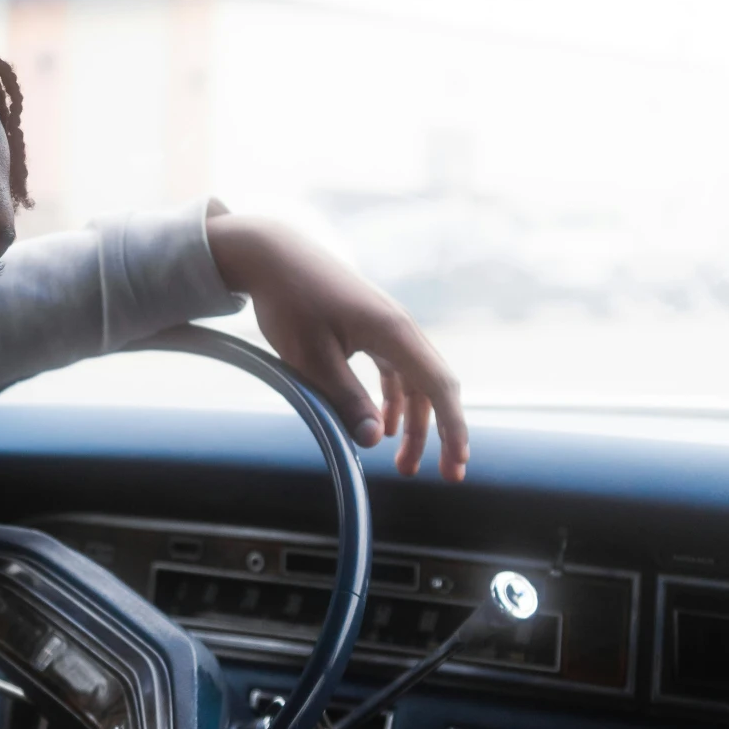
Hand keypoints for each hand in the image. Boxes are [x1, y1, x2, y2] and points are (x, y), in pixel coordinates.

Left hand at [204, 212, 467, 480]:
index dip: (453, 428)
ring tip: (403, 462)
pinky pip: (395, 370)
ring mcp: (387, 326)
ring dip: (414, 422)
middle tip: (442, 475)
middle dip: (440, 433)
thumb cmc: (290, 300)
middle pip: (432, 387)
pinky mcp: (371, 326)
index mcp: (393, 332)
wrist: (271, 253)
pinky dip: (395, 401)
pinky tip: (385, 425)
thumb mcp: (311, 357)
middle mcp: (399, 327)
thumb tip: (374, 439)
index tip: (457, 463)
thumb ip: (345, 398)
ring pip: (413, 382)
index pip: (438, 387)